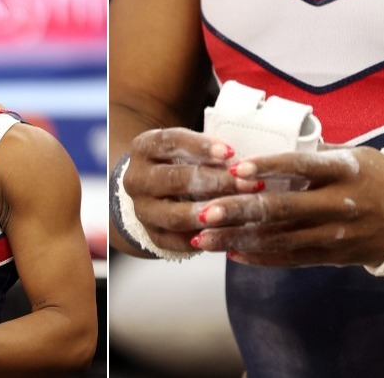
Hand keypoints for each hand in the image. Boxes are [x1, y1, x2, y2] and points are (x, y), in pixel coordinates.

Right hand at [124, 128, 259, 251]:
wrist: (156, 191)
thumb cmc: (184, 162)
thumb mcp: (191, 148)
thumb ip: (210, 152)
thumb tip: (242, 164)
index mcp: (144, 148)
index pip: (170, 142)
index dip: (202, 147)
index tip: (231, 153)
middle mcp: (136, 178)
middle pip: (174, 180)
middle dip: (215, 182)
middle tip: (247, 184)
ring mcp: (141, 209)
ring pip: (174, 216)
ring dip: (209, 215)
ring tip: (239, 213)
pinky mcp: (151, 235)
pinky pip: (177, 241)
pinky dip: (203, 239)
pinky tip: (227, 234)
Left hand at [191, 146, 383, 266]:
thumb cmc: (372, 175)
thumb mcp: (349, 155)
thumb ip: (309, 153)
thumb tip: (260, 140)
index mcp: (343, 171)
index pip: (300, 165)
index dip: (267, 166)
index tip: (233, 169)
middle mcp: (338, 204)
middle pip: (281, 209)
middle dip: (238, 212)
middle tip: (203, 213)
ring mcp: (335, 233)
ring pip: (279, 239)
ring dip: (237, 240)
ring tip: (203, 239)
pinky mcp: (331, 255)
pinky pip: (290, 258)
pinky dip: (259, 256)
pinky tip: (231, 253)